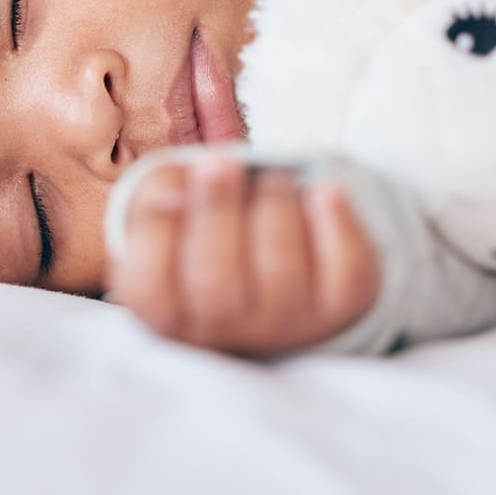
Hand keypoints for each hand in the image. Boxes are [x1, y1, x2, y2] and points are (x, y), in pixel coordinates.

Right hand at [106, 151, 381, 358]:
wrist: (269, 268)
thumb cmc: (206, 231)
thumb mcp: (167, 212)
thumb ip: (159, 193)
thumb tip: (181, 187)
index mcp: (168, 314)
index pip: (151, 288)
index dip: (159, 234)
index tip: (174, 191)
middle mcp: (225, 330)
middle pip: (216, 282)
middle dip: (218, 210)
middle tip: (222, 163)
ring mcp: (285, 324)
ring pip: (281, 269)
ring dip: (275, 205)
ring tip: (273, 177)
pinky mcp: (338, 307)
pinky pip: (345, 270)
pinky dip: (336, 222)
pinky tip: (322, 191)